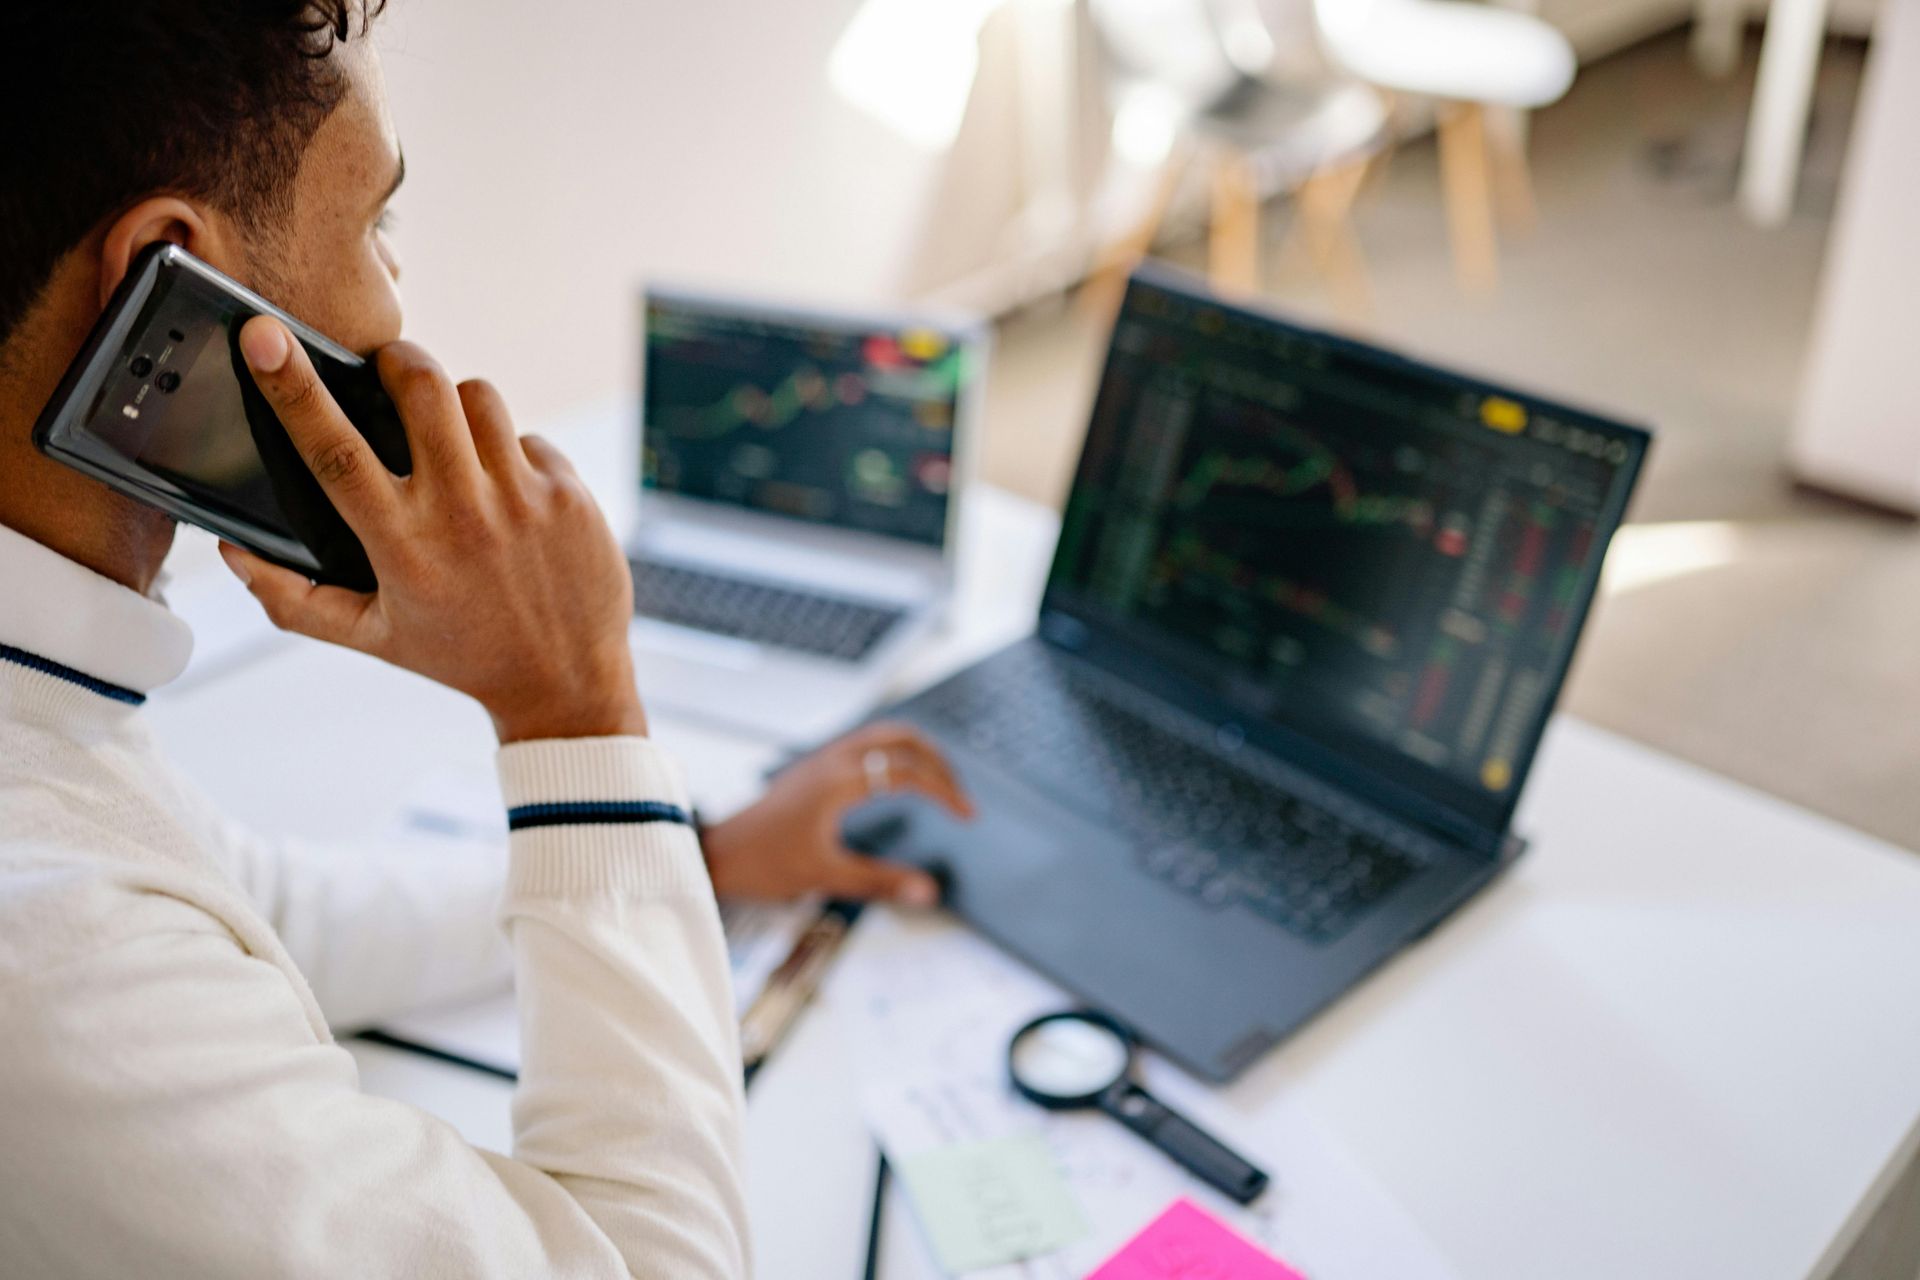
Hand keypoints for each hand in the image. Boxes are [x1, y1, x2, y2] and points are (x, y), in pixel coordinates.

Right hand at [220, 316, 645, 743]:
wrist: (566, 682)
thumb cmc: (461, 655)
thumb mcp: (371, 637)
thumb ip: (293, 598)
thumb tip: (232, 551)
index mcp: (402, 545)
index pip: (334, 450)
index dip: (293, 388)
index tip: (264, 337)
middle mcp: (462, 513)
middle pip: (421, 387)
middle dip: (397, 359)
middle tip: (388, 369)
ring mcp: (522, 498)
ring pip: (478, 396)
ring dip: (455, 403)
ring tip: (450, 439)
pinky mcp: (568, 493)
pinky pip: (527, 436)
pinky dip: (509, 452)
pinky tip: (507, 493)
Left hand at [701, 723, 975, 904]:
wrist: (717, 852)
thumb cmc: (764, 863)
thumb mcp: (825, 876)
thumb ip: (880, 881)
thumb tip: (929, 892)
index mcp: (840, 780)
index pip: (910, 771)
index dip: (946, 792)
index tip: (968, 817)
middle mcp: (834, 759)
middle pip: (903, 738)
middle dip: (940, 761)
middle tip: (959, 794)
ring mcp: (823, 759)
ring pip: (884, 735)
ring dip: (918, 753)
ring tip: (939, 784)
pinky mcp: (815, 767)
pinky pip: (866, 744)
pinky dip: (895, 754)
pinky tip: (899, 782)